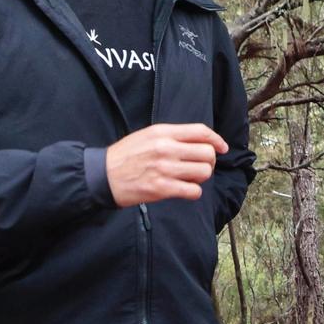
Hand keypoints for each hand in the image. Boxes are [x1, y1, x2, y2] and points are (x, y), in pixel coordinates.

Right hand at [105, 123, 227, 205]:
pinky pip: (193, 191)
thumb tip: (200, 142)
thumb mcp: (147, 136)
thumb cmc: (125, 156)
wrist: (102, 175)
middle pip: (207, 153)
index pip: (201, 131)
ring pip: (204, 172)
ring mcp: (164, 169)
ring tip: (188, 178)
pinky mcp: (161, 189)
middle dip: (208, 161)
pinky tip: (183, 190)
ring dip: (200, 177)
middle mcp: (166, 148)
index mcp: (163, 132)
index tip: (222, 148)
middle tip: (198, 166)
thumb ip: (172, 136)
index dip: (216, 140)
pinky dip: (193, 192)